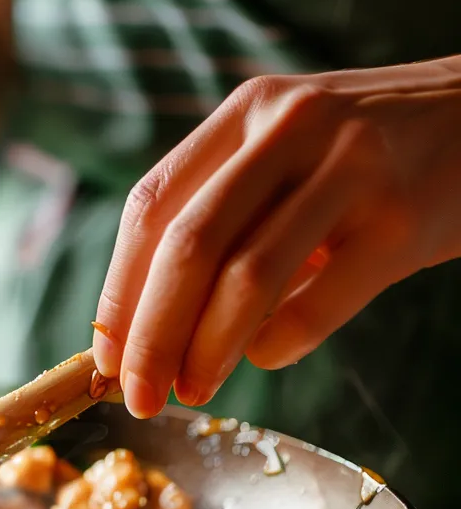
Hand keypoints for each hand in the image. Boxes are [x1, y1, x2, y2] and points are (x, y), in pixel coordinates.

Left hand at [91, 57, 460, 418]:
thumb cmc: (365, 155)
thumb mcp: (286, 153)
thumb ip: (222, 216)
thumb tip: (142, 327)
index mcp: (246, 113)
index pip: (151, 207)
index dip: (118, 290)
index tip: (103, 355)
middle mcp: (291, 128)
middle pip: (188, 247)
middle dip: (150, 335)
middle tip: (138, 395)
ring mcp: (352, 169)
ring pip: (247, 277)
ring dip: (205, 350)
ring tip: (190, 391)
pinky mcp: (405, 219)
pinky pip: (320, 302)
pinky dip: (277, 344)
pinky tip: (263, 357)